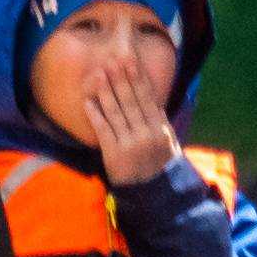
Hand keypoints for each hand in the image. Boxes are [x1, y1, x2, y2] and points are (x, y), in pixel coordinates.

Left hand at [66, 41, 178, 188]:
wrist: (152, 195)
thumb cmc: (159, 166)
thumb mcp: (168, 143)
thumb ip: (160, 120)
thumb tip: (152, 96)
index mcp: (161, 129)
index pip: (148, 98)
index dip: (138, 79)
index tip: (130, 61)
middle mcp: (148, 135)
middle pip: (131, 101)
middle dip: (121, 79)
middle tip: (111, 61)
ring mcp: (131, 145)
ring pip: (116, 113)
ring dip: (106, 92)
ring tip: (98, 75)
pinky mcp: (115, 155)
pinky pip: (103, 130)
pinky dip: (95, 115)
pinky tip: (88, 101)